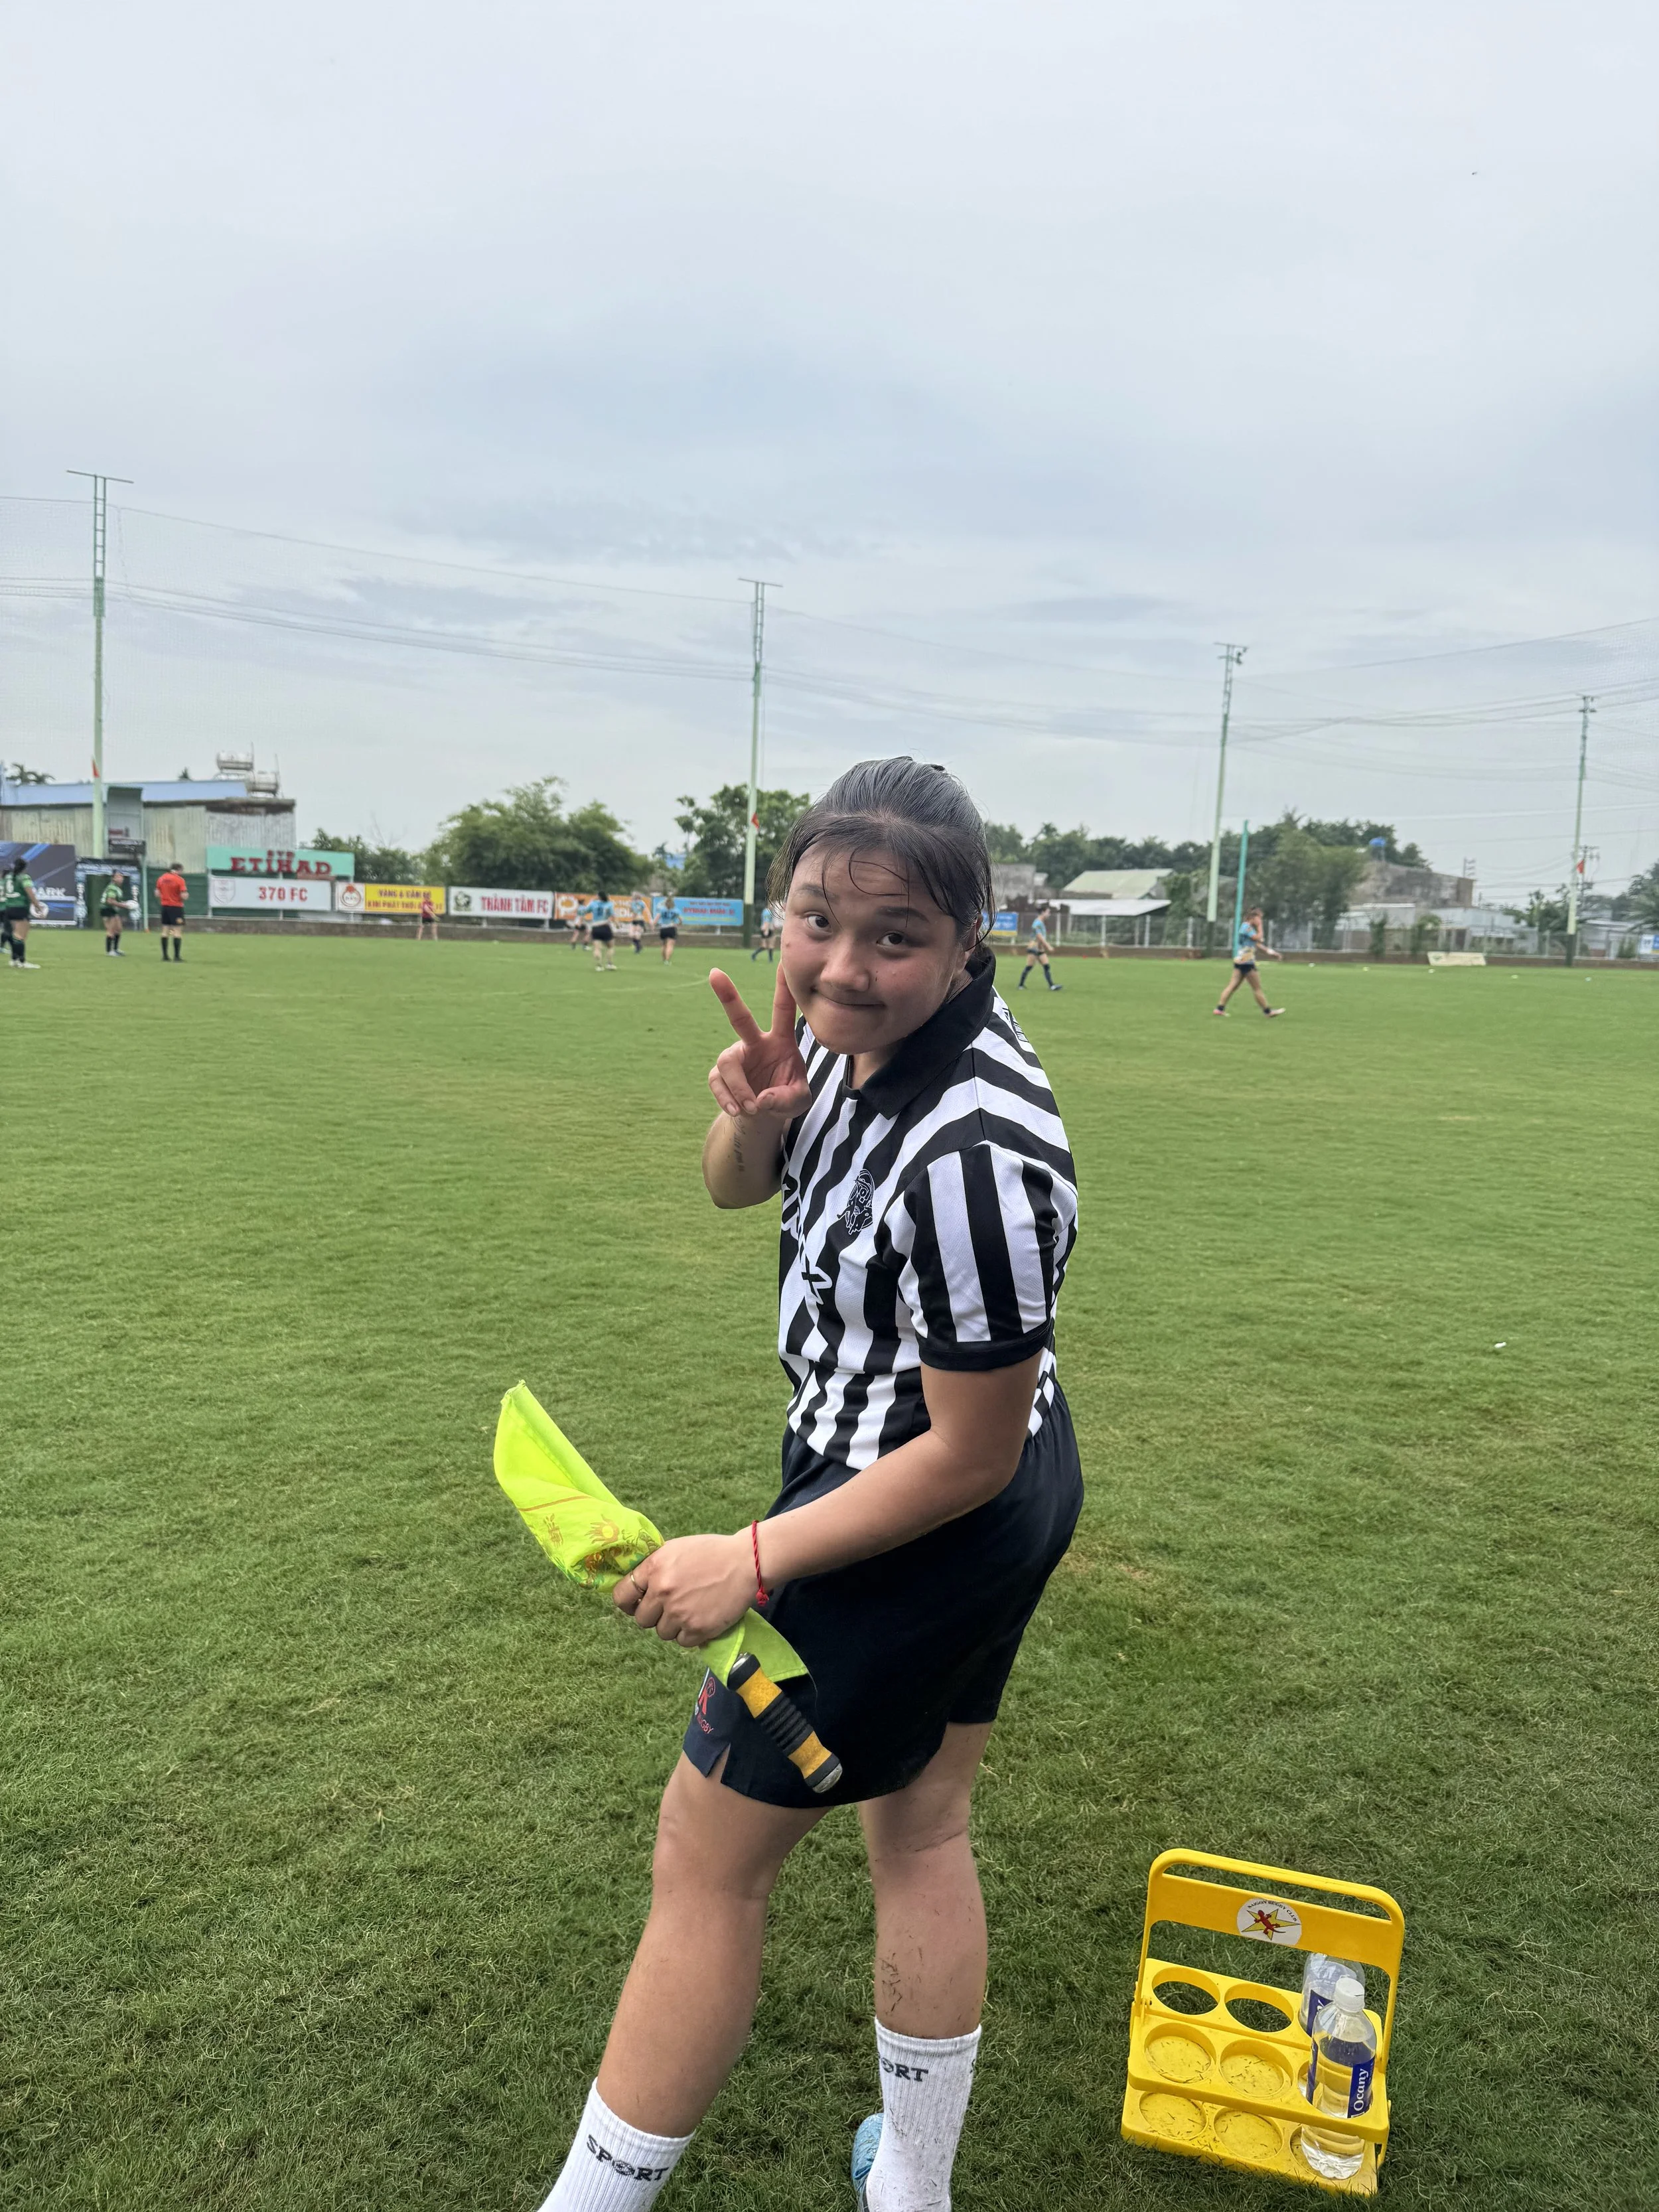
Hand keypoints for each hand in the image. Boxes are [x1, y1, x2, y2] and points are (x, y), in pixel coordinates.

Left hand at [612, 1533, 753, 1646]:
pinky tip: (701, 1618)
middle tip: (671, 1607)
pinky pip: (682, 1642)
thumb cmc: (712, 1552)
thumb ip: (655, 1567)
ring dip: (673, 1626)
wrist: (746, 1563)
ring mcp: (679, 1612)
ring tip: (691, 1611)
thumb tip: (638, 1585)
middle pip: (642, 1619)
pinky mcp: (697, 1629)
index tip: (636, 1604)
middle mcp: (663, 1591)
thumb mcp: (676, 1549)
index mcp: (654, 1567)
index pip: (622, 1594)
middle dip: (654, 1615)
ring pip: (662, 1633)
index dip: (627, 1602)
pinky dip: (690, 1634)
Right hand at [707, 965, 811, 1120]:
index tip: (782, 963)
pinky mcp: (720, 1075)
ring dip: (738, 1087)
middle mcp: (755, 1043)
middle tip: (714, 972)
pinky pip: (717, 1082)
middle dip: (728, 996)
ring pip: (727, 1063)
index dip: (784, 989)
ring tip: (751, 1108)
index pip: (783, 1012)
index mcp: (780, 1041)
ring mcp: (735, 1057)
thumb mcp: (799, 1100)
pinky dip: (726, 1098)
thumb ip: (788, 1098)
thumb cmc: (787, 1097)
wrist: (764, 1114)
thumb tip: (761, 1099)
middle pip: (739, 1018)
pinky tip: (737, 1110)